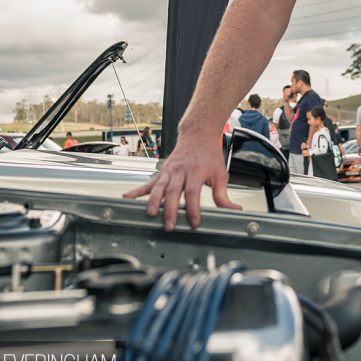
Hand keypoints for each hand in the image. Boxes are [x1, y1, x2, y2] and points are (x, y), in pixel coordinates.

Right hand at [122, 135, 239, 230]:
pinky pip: (148, 183)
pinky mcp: (161, 173)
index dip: (193, 208)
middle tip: (169, 225)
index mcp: (196, 171)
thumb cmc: (208, 155)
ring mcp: (168, 171)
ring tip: (150, 214)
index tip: (194, 222)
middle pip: (174, 191)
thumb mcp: (220, 174)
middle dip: (170, 209)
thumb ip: (223, 195)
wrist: (197, 135)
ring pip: (159, 187)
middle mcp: (180, 170)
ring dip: (154, 201)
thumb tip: (233, 209)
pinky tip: (127, 198)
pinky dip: (137, 191)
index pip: (193, 192)